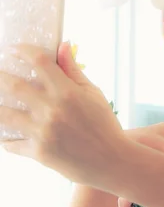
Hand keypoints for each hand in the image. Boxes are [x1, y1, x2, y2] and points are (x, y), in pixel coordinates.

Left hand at [0, 42, 125, 184]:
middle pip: (13, 86)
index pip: (39, 62)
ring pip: (4, 115)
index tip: (13, 49)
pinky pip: (10, 143)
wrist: (110, 160)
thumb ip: (73, 70)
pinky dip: (6, 138)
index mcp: (68, 92)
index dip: (23, 51)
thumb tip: (63, 45)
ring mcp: (43, 132)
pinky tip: (8, 133)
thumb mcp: (93, 93)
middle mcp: (52, 110)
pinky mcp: (38, 152)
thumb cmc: (104, 124)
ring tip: (0, 102)